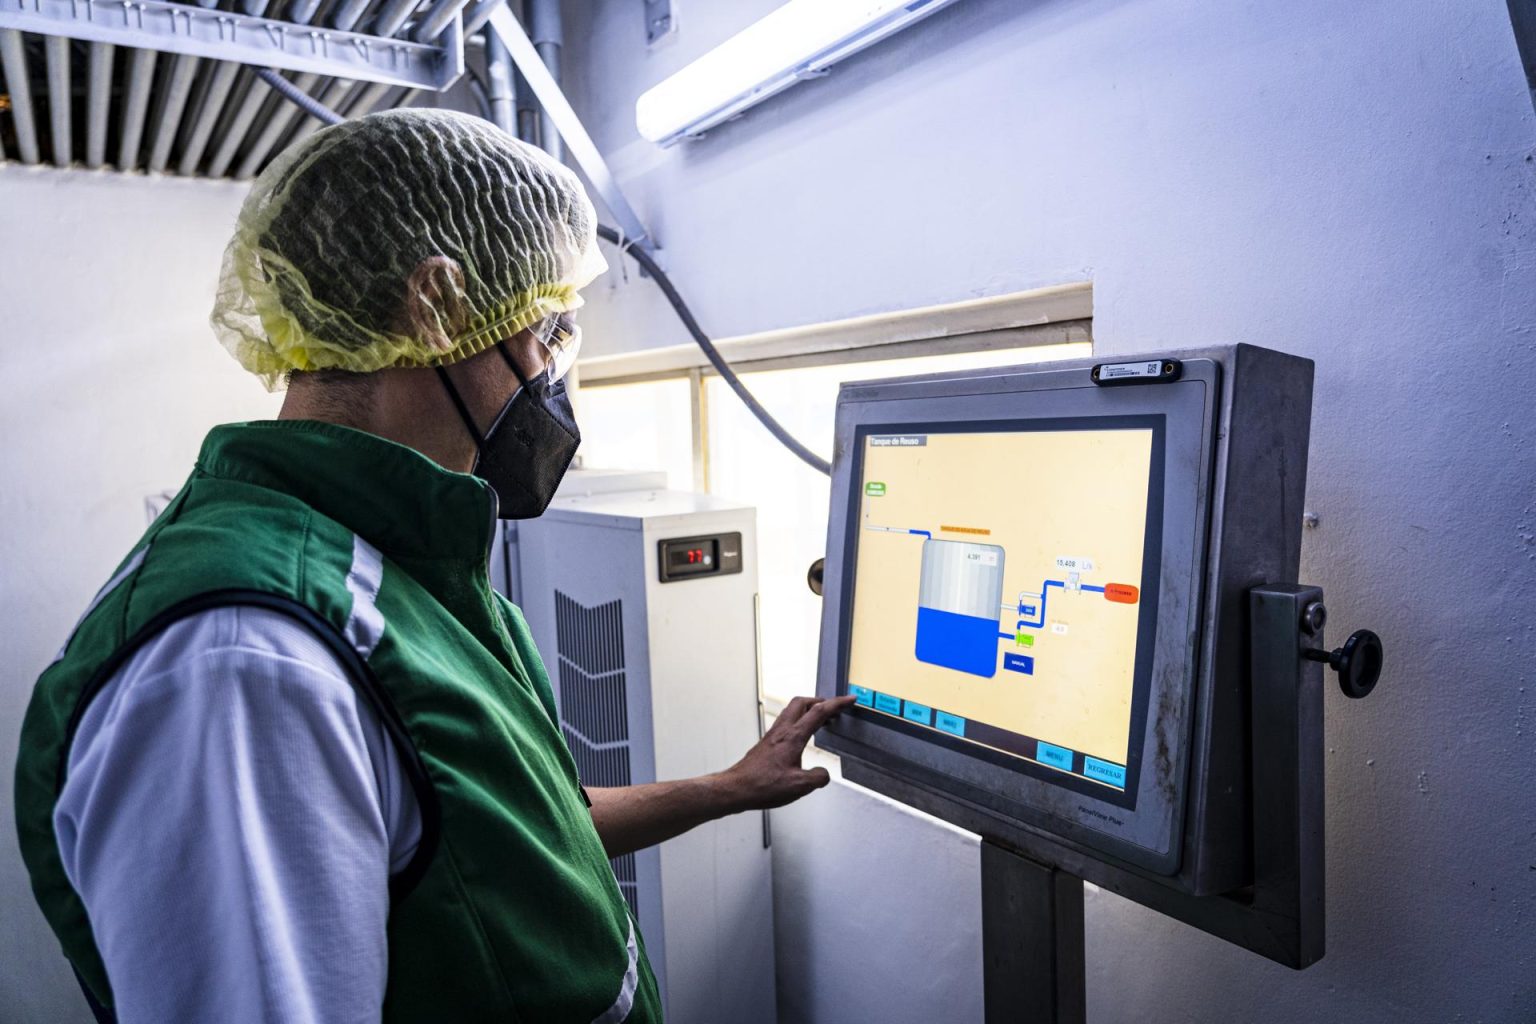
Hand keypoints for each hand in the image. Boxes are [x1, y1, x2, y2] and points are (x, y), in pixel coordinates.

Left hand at [720, 695, 857, 810]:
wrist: (737, 788)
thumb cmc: (762, 786)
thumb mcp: (799, 786)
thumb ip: (818, 778)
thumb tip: (824, 774)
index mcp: (793, 737)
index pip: (819, 712)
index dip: (837, 704)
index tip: (849, 699)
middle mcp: (782, 731)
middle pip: (802, 702)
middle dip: (821, 700)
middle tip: (834, 707)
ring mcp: (773, 735)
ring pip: (792, 711)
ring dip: (808, 710)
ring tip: (821, 719)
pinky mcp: (767, 743)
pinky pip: (786, 723)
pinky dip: (799, 721)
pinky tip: (801, 736)